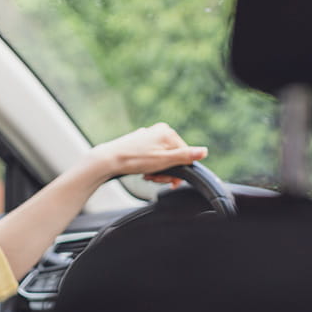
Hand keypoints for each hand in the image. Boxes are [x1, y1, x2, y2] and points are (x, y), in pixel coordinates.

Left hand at [87, 123, 206, 187]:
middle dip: (166, 171)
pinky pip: (151, 156)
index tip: (169, 181)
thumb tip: (204, 152)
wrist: (108, 160)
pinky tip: (141, 170)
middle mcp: (159, 130)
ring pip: (162, 158)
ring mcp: (148, 136)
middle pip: (173, 156)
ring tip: (146, 175)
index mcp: (167, 132)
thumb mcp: (164, 160)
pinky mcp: (139, 142)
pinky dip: (149, 166)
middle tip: (154, 178)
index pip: (184, 155)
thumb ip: (185, 156)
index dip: (178, 171)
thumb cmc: (135, 159)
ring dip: (157, 170)